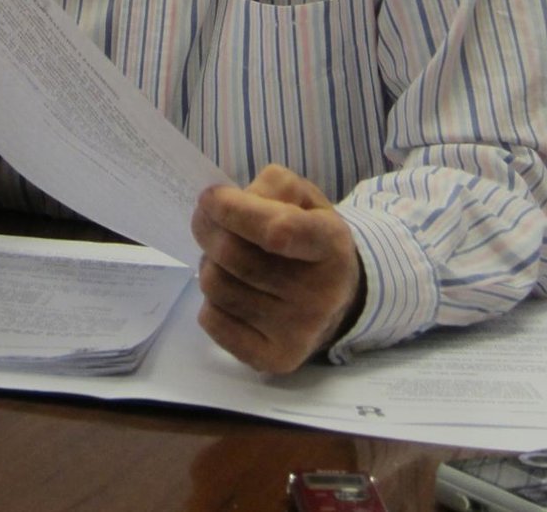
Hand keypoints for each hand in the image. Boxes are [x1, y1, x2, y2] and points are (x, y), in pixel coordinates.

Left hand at [190, 164, 364, 373]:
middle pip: (233, 256)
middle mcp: (320, 294)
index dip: (233, 210)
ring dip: (208, 263)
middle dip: (207, 228)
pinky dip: (210, 300)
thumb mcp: (304, 197)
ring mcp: (298, 332)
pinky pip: (213, 322)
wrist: (339, 297)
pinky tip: (231, 289)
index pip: (276, 230)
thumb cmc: (311, 235)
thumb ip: (271, 186)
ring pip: (216, 286)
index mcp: (331, 244)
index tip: (211, 197)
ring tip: (223, 257)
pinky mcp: (275, 360)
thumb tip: (226, 203)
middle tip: (207, 220)